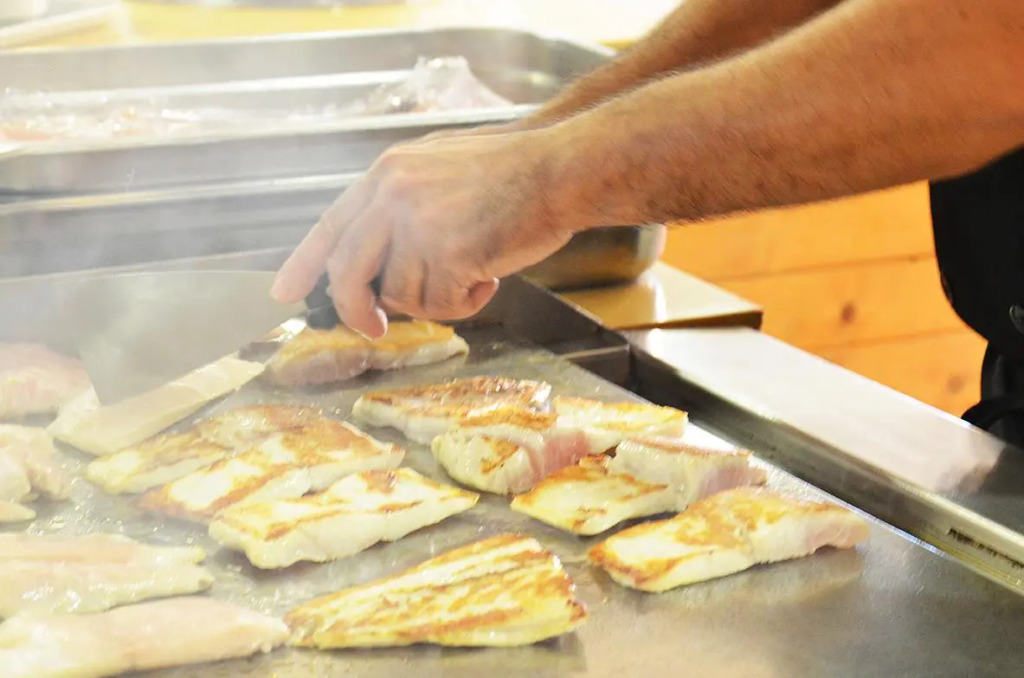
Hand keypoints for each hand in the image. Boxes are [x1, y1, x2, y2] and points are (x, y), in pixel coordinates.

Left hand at [270, 127, 578, 338]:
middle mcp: (393, 196)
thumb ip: (402, 201)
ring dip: (438, 299)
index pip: (330, 226)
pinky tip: (490, 273)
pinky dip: (467, 302)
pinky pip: (441, 305)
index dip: (304, 264)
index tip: (285, 294)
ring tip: (475, 270)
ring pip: (402, 296)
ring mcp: (417, 225)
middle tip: (376, 329)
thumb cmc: (514, 171)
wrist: (559, 169)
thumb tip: (380, 248)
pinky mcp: (447, 254)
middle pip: (347, 273)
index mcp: (388, 174)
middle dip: (357, 311)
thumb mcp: (439, 166)